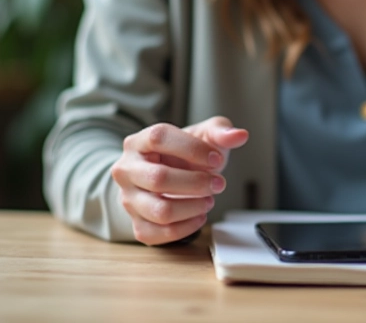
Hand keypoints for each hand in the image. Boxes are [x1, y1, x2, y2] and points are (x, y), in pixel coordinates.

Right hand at [110, 116, 248, 245]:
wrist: (168, 177)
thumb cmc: (184, 155)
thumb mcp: (203, 136)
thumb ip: (221, 131)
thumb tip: (239, 135)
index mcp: (137, 142)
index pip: (159, 137)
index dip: (192, 148)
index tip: (216, 158)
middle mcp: (126, 170)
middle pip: (159, 178)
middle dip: (197, 183)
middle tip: (219, 183)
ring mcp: (129, 199)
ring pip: (160, 211)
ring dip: (193, 207)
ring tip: (209, 200)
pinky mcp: (138, 224)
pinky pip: (161, 233)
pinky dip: (187, 228)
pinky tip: (199, 216)